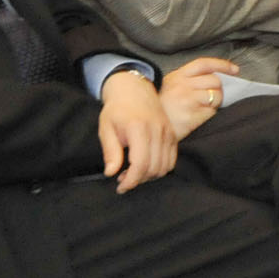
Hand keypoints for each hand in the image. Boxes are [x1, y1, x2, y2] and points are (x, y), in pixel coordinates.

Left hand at [96, 72, 176, 192]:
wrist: (134, 89)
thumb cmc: (117, 109)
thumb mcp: (106, 128)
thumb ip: (110, 151)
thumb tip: (111, 173)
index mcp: (139, 128)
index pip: (140, 163)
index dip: (131, 181)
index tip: (120, 187)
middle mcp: (157, 131)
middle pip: (154, 168)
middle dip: (138, 180)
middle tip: (123, 179)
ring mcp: (168, 132)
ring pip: (165, 166)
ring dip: (149, 176)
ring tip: (134, 173)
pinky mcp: (173, 135)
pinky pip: (172, 160)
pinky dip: (161, 168)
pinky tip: (147, 166)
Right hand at [157, 56, 238, 138]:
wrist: (146, 128)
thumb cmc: (161, 107)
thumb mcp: (169, 86)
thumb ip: (189, 80)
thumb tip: (215, 78)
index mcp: (178, 76)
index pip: (204, 64)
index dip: (222, 65)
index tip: (234, 70)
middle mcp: (183, 86)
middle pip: (215, 81)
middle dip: (218, 90)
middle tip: (210, 98)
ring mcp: (187, 101)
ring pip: (216, 96)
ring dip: (215, 103)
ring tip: (203, 108)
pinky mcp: (190, 117)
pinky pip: (211, 113)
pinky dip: (208, 115)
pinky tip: (197, 118)